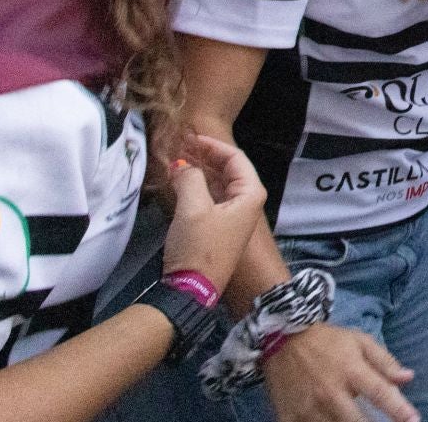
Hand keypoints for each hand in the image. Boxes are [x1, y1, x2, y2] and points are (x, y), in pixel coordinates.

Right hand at [159, 135, 265, 293]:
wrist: (191, 291)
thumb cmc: (198, 246)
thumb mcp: (193, 207)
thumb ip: (189, 178)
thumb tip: (182, 165)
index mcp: (250, 194)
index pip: (235, 158)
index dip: (213, 145)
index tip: (191, 137)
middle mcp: (247, 203)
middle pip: (228, 169)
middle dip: (205, 156)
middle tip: (181, 145)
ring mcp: (233, 217)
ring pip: (218, 184)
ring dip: (199, 170)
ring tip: (177, 159)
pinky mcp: (218, 229)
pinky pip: (210, 198)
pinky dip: (196, 187)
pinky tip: (180, 181)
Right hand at [263, 323, 418, 421]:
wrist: (282, 337)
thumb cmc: (328, 341)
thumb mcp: (360, 341)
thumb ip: (385, 361)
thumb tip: (408, 378)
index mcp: (350, 371)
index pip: (380, 393)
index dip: (399, 410)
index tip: (415, 420)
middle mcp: (330, 393)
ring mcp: (308, 408)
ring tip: (356, 421)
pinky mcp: (289, 417)